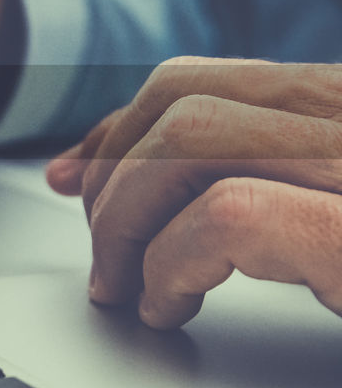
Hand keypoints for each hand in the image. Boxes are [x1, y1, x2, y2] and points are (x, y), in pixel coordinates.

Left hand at [45, 56, 341, 327]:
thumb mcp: (312, 207)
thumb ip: (223, 176)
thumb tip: (76, 173)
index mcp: (340, 109)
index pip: (199, 79)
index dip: (116, 132)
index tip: (72, 181)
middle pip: (181, 99)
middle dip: (110, 177)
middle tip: (101, 258)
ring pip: (189, 138)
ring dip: (127, 219)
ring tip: (125, 288)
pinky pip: (230, 215)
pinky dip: (171, 264)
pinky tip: (169, 308)